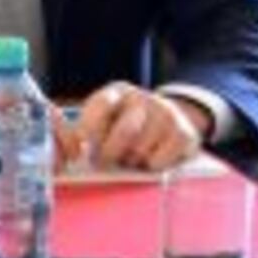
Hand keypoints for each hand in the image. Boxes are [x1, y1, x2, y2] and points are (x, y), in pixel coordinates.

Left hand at [73, 82, 208, 171]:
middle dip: (110, 153)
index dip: (88, 127)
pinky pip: (158, 161)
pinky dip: (150, 166)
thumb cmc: (128, 121)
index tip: (79, 148)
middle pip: (125, 132)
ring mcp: (165, 114)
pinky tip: (150, 157)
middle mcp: (143, 98)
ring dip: (131, 161)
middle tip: (104, 162)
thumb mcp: (108, 115)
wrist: (171, 117)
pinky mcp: (183, 133)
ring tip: (130, 156)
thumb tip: (74, 149)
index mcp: (118, 91)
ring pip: (141, 150)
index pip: (102, 104)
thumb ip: (89, 127)